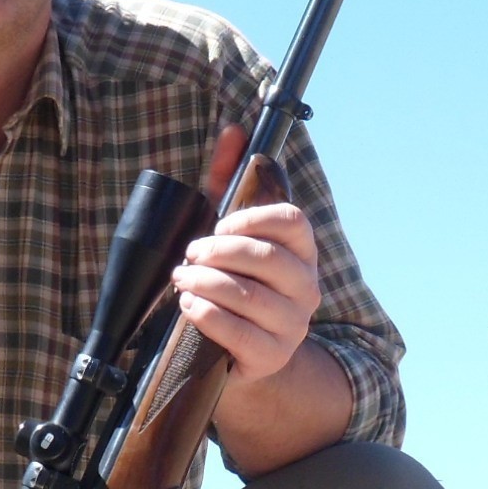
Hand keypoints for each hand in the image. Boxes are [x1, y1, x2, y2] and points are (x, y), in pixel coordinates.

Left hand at [175, 128, 321, 382]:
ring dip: (205, 282)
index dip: (254, 217)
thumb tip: (233, 132)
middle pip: (267, 259)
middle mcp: (306, 287)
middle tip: (190, 254)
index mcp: (302, 253)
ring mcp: (293, 325)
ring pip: (250, 296)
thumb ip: (230, 182)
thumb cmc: (235, 282)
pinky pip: (240, 333)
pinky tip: (189, 306)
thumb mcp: (230, 233)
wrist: (240, 353)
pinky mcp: (271, 356)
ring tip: (181, 279)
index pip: (294, 222)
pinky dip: (208, 315)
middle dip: (219, 252)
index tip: (220, 223)